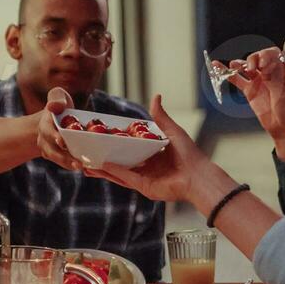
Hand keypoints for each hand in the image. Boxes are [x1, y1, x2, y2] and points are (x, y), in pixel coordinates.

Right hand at [35, 86, 81, 171]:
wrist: (54, 119)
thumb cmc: (60, 106)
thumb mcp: (58, 96)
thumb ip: (57, 98)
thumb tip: (54, 106)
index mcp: (45, 124)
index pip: (48, 131)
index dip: (54, 136)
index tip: (62, 141)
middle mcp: (44, 139)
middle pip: (52, 151)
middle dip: (64, 158)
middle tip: (78, 163)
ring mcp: (49, 150)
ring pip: (58, 159)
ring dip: (69, 164)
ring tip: (82, 167)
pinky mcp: (57, 157)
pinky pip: (64, 163)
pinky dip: (73, 165)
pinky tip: (86, 167)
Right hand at [90, 96, 210, 202]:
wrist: (198, 175)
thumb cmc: (189, 154)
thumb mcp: (172, 131)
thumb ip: (161, 116)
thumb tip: (156, 96)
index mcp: (152, 155)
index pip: (130, 149)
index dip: (115, 145)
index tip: (101, 139)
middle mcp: (147, 168)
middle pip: (120, 162)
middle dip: (103, 158)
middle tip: (88, 152)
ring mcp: (144, 179)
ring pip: (118, 173)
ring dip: (102, 168)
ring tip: (86, 163)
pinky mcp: (144, 187)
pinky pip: (125, 179)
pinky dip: (113, 172)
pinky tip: (100, 166)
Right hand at [220, 48, 284, 158]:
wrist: (284, 128)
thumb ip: (273, 79)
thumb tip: (263, 67)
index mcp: (282, 70)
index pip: (273, 54)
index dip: (266, 55)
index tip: (262, 64)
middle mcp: (270, 73)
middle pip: (258, 58)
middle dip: (252, 60)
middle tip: (251, 69)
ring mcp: (258, 81)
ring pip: (246, 67)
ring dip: (239, 64)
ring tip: (234, 65)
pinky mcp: (249, 90)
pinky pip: (236, 79)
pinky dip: (227, 73)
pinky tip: (218, 66)